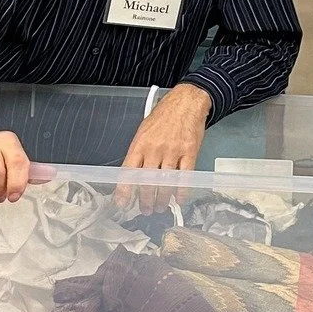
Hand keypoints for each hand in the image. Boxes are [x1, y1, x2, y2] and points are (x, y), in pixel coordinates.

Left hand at [117, 84, 212, 211]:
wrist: (186, 102)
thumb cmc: (164, 116)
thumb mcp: (143, 131)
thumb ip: (138, 153)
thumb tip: (132, 176)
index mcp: (140, 144)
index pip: (128, 172)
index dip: (124, 190)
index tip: (122, 203)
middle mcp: (155, 149)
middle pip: (148, 182)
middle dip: (146, 200)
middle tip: (146, 209)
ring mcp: (173, 152)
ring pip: (166, 183)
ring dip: (163, 199)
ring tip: (160, 207)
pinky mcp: (190, 152)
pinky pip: (185, 177)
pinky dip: (182, 191)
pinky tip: (179, 199)